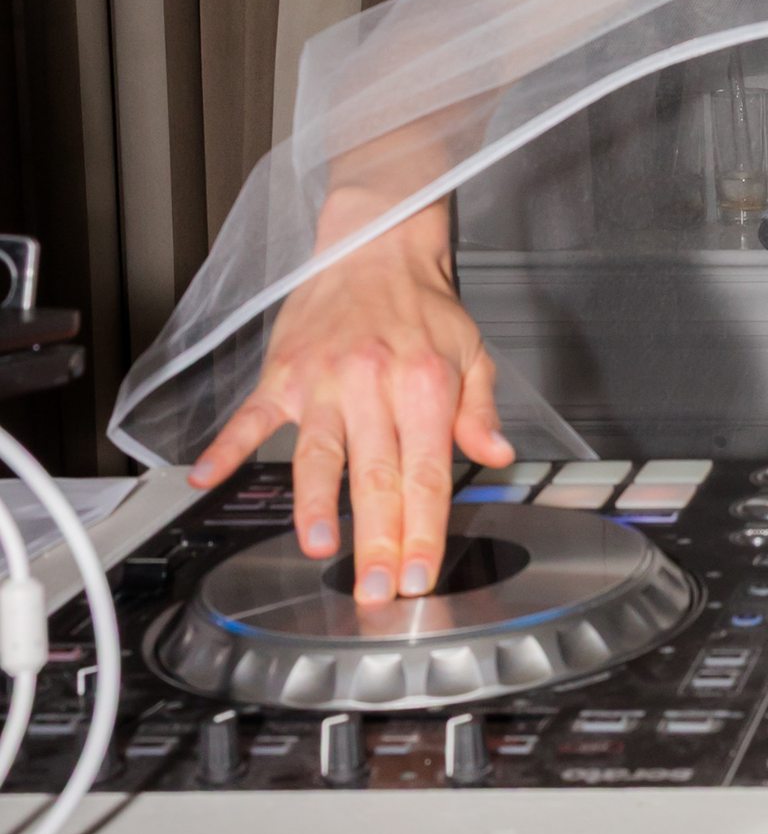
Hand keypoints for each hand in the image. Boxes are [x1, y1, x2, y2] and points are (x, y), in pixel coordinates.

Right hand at [188, 215, 513, 604]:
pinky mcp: (284, 373)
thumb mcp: (472, 353)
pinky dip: (227, 446)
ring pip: (318, 452)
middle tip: (373, 590)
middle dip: (376, 539)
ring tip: (318, 545)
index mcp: (425, 387)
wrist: (377, 243)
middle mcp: (374, 386)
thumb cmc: (424, 306)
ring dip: (315, 502)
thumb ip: (481, 412)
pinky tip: (205, 478)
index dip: (422, 531)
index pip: (427, 474)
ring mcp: (324, 381)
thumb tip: (496, 457)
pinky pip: (251, 415)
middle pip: (376, 476)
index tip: (417, 577)